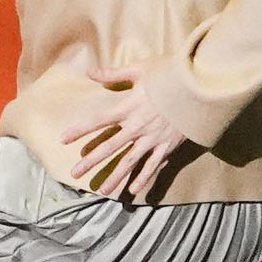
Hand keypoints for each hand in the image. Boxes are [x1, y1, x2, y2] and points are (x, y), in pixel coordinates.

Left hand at [56, 72, 190, 201]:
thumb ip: (113, 73)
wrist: (198, 88)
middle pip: (109, 147)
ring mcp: (152, 139)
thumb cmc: (169, 75)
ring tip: (102, 191)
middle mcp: (136, 127)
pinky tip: (134, 191)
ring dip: (115, 177)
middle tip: (75, 174)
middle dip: (91, 161)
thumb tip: (89, 71)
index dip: (79, 130)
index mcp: (127, 108)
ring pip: (129, 162)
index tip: (62, 140)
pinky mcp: (167, 146)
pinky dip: (144, 178)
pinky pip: (153, 165)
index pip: (97, 121)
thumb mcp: (140, 69)